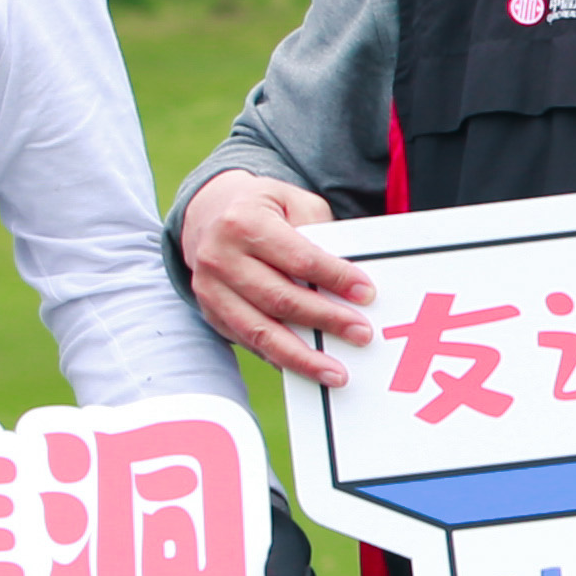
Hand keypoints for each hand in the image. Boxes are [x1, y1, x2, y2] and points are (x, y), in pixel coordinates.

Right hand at [181, 172, 374, 387]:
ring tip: (336, 372)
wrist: (209, 213)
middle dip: (326, 319)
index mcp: (244, 222)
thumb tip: (350, 281)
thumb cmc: (264, 209)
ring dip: (302, 356)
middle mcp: (220, 257)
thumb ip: (319, 234)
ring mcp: (210, 289)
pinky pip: (249, 342)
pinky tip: (307, 368)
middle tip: (362, 333)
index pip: (298, 258)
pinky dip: (280, 358)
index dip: (335, 278)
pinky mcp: (211, 313)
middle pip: (280, 298)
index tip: (366, 294)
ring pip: (261, 331)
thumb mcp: (293, 202)